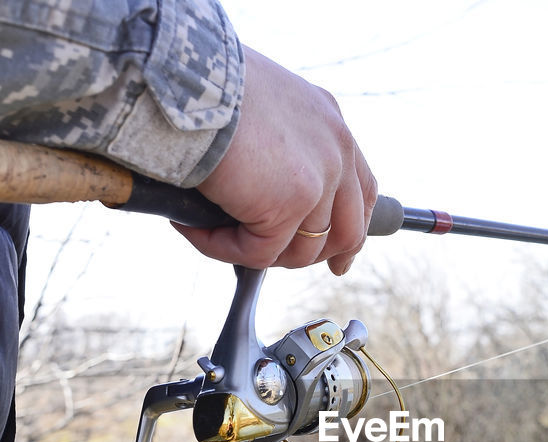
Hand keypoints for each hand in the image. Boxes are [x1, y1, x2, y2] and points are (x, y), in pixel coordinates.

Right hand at [173, 48, 376, 274]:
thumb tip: (262, 184)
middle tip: (278, 261)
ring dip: (256, 251)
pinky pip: (259, 253)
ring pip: (300, 250)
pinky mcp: (289, 204)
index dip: (352, 229)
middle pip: (347, 230)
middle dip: (315, 257)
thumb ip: (279, 143)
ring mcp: (319, 179)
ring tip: (214, 232)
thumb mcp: (261, 105)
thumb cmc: (204, 82)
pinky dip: (221, 248)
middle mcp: (336, 150)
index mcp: (331, 124)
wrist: (186, 74)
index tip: (340, 259)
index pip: (361, 190)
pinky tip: (193, 228)